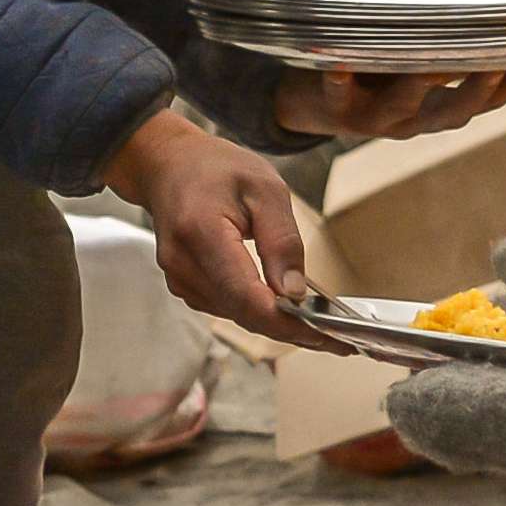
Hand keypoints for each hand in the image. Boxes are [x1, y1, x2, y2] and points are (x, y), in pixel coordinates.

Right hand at [105, 107, 319, 345]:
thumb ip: (281, 240)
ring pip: (236, 316)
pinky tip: (280, 306)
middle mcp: (183, 263)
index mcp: (201, 233)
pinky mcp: (184, 285)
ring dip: (275, 323)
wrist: (170, 166)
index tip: (323, 334)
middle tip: (335, 339)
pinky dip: (256, 311)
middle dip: (290, 329)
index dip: (286, 323)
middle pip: (243, 314)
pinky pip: (226, 308)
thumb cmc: (215, 169)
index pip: (246, 297)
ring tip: (315, 322)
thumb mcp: (265, 189)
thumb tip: (294, 292)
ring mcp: (179, 278)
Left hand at [274, 64, 505, 144]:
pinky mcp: (335, 109)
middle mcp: (414, 119)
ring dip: (416, 88)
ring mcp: (375, 118)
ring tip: (427, 67)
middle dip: (478, 89)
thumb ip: (447, 39)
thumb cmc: (371, 70)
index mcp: (440, 106)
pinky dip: (338, 79)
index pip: (491, 97)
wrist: (305, 102)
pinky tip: (339, 62)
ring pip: (402, 108)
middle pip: (455, 111)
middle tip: (497, 61)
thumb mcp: (414, 58)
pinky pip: (337, 94)